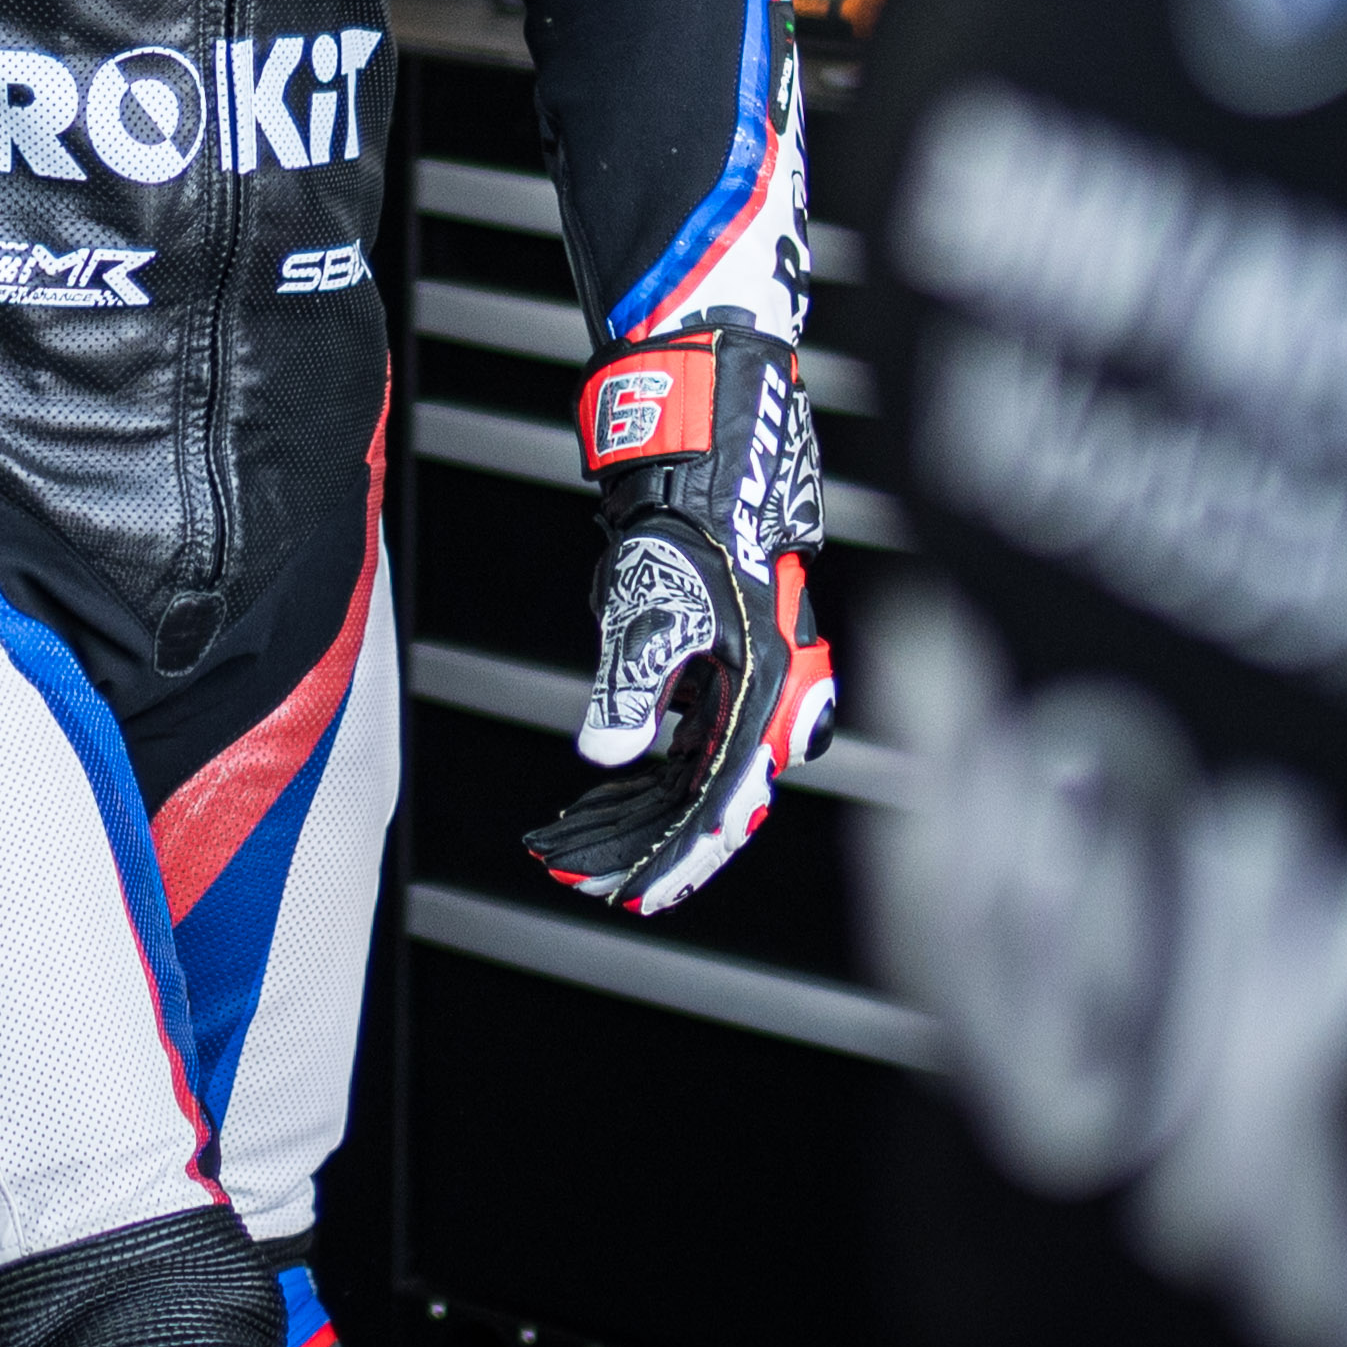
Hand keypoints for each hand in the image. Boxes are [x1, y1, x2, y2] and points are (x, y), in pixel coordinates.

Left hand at [524, 327, 837, 917]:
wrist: (713, 451)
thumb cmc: (692, 519)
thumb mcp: (648, 605)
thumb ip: (630, 688)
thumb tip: (609, 759)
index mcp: (765, 693)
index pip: (718, 805)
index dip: (672, 860)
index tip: (629, 895)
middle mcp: (770, 699)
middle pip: (705, 799)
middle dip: (639, 843)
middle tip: (577, 872)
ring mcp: (751, 685)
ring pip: (695, 774)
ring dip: (638, 811)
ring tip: (575, 839)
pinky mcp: (730, 667)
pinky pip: (693, 738)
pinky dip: (648, 769)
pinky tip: (605, 789)